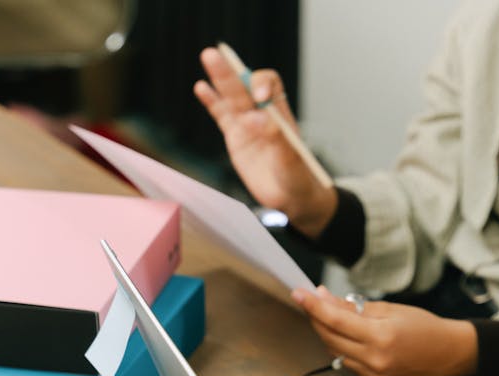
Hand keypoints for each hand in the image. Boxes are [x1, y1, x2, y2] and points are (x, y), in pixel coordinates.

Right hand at [194, 48, 336, 236]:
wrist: (290, 198)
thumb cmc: (298, 178)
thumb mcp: (292, 161)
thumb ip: (276, 138)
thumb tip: (255, 119)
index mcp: (280, 112)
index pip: (269, 84)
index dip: (261, 84)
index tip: (259, 98)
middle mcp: (262, 113)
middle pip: (244, 85)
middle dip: (231, 71)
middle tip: (215, 55)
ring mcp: (247, 124)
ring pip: (231, 97)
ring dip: (220, 78)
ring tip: (208, 57)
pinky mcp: (235, 137)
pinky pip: (221, 115)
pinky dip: (211, 101)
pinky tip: (201, 87)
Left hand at [291, 287, 477, 375]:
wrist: (447, 353)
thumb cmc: (424, 327)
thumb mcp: (390, 309)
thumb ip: (355, 307)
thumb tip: (326, 300)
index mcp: (381, 337)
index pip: (336, 320)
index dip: (314, 306)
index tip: (299, 294)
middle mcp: (374, 360)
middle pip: (330, 337)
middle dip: (316, 317)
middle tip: (310, 299)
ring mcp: (373, 374)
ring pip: (335, 351)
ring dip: (327, 332)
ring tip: (328, 312)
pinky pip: (347, 362)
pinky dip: (341, 346)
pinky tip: (344, 333)